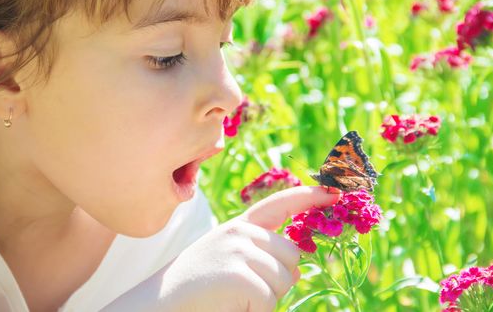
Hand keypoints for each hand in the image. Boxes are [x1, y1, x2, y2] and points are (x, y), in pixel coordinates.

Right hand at [101, 186, 340, 311]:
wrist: (158, 304)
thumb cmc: (194, 287)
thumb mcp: (227, 260)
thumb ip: (259, 254)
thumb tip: (299, 268)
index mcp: (238, 226)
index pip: (279, 204)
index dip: (308, 197)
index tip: (334, 192)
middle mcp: (241, 232)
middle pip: (292, 256)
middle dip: (278, 279)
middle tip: (243, 289)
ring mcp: (240, 250)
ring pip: (285, 280)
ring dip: (266, 298)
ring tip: (232, 297)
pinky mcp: (240, 275)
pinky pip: (270, 300)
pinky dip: (255, 311)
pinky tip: (231, 306)